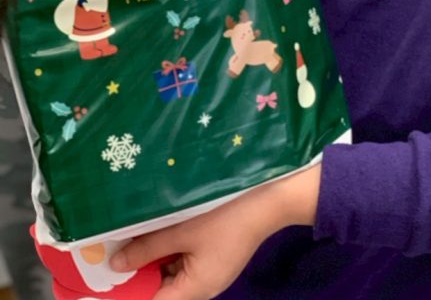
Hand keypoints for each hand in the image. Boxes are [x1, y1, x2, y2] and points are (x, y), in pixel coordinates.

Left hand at [111, 164, 320, 299]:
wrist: (270, 197)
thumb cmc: (225, 217)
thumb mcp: (183, 231)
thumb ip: (148, 249)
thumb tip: (116, 265)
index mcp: (196, 289)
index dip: (129, 295)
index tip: (104, 285)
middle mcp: (203, 286)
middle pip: (162, 289)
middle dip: (137, 276)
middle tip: (109, 258)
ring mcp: (210, 269)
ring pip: (172, 272)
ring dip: (152, 260)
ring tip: (125, 243)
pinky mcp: (216, 254)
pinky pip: (184, 259)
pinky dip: (168, 250)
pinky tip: (153, 233)